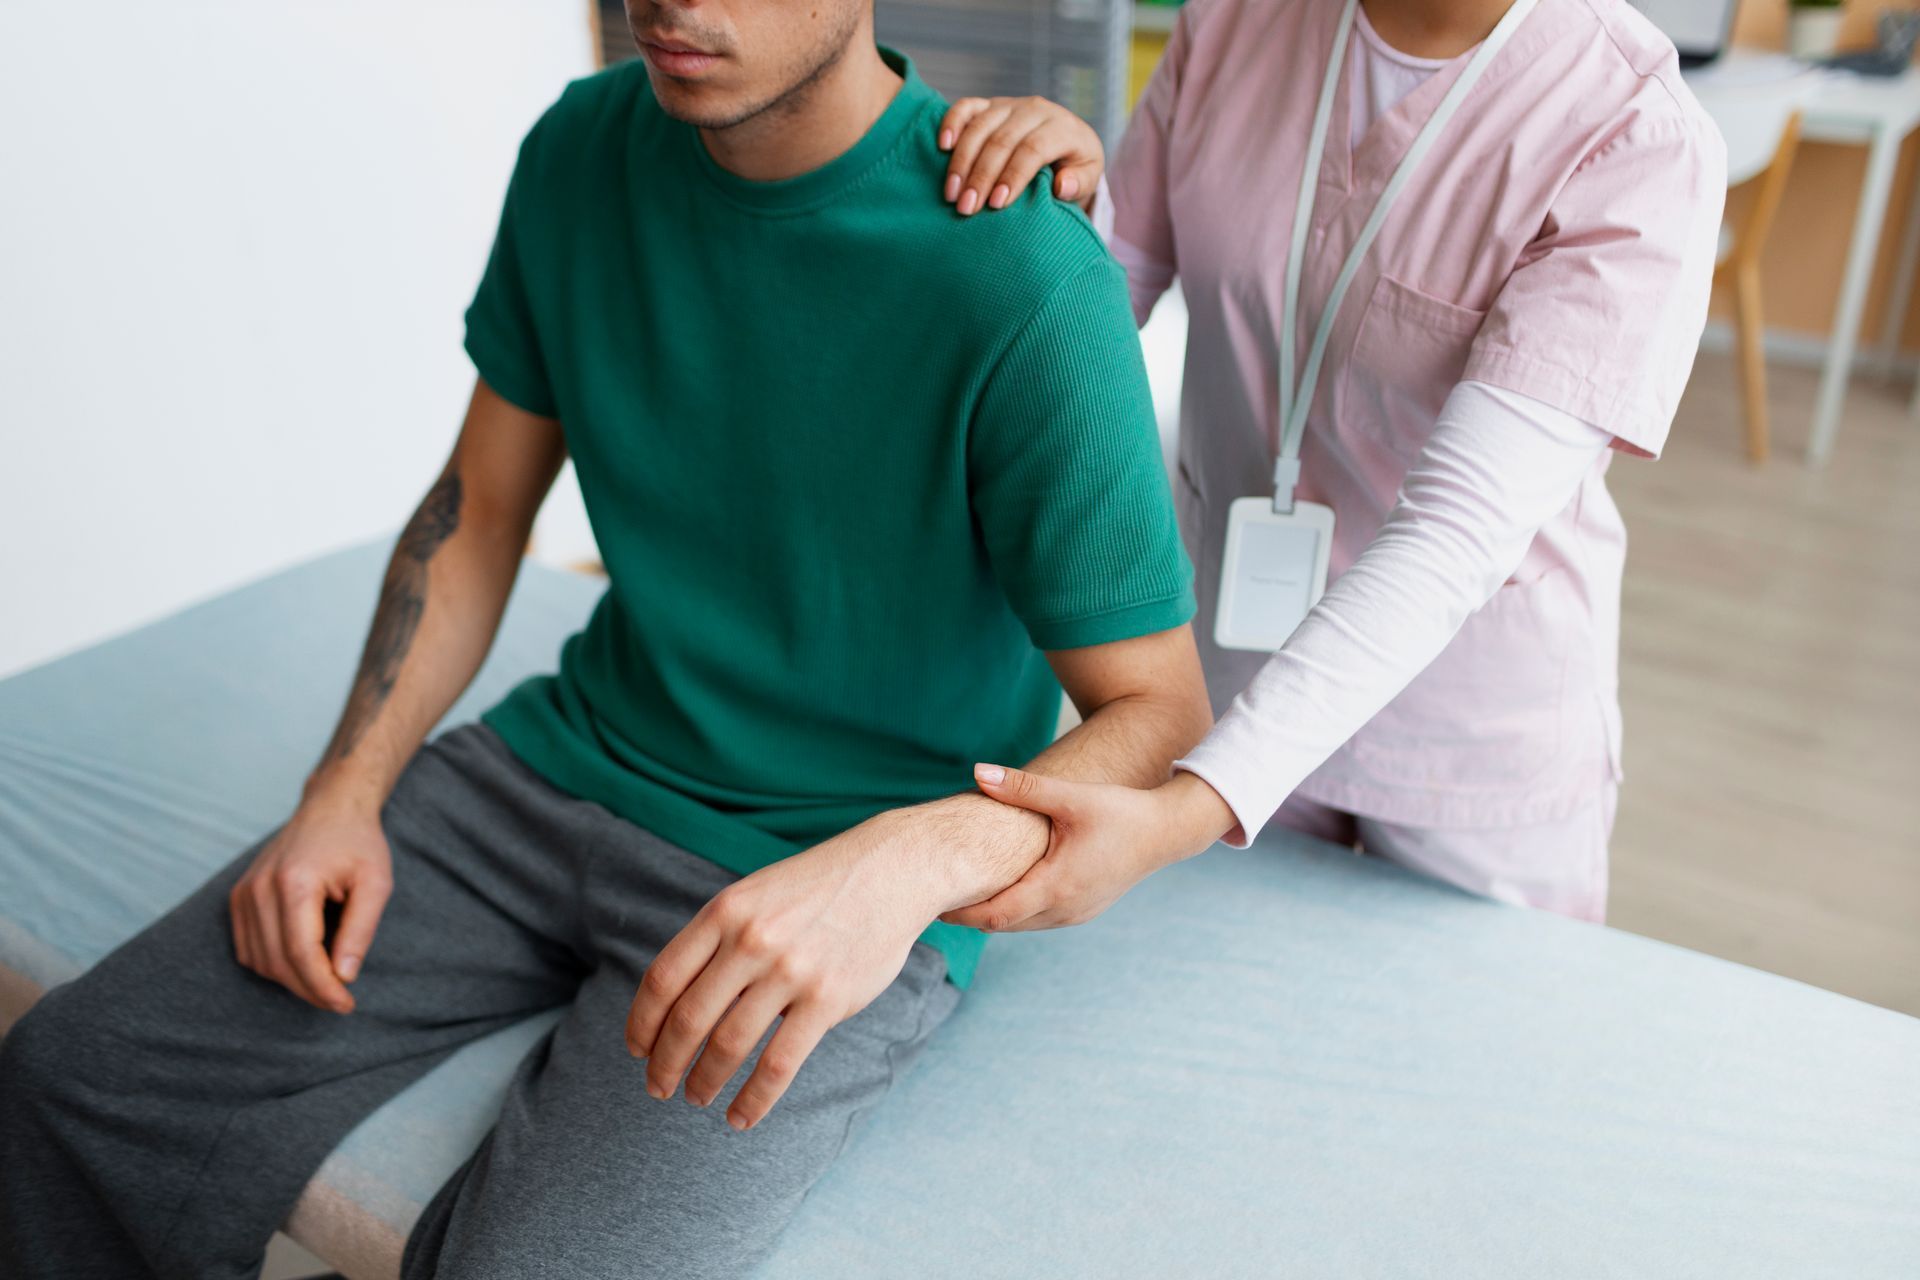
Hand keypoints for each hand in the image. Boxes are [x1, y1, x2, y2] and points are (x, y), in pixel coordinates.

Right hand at [229, 797, 392, 1012]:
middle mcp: (260, 889)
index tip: (346, 1004)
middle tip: (341, 1001)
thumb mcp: (376, 883)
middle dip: (310, 989)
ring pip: (259, 961)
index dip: (323, 987)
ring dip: (291, 981)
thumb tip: (344, 976)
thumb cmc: (358, 843)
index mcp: (294, 883)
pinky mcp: (239, 897)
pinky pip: (248, 949)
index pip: (301, 954)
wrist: (331, 808)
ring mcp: (244, 892)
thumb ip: (361, 929)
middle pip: (278, 962)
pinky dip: (273, 965)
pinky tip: (302, 964)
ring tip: (326, 981)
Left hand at [625, 815, 958, 1130]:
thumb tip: (678, 1002)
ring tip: (697, 1098)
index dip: (642, 1023)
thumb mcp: (755, 894)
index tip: (637, 1050)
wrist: (892, 869)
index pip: (663, 979)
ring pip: (728, 1046)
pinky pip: (779, 1064)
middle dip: (665, 1063)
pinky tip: (740, 1117)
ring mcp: (790, 971)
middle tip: (658, 1087)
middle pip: (688, 1019)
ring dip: (704, 1082)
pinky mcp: (828, 999)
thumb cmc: (816, 887)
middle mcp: (751, 940)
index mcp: (724, 911)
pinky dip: (754, 1100)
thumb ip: (718, 938)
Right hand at [938, 95, 1105, 215]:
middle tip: (966, 208)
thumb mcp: (1087, 177)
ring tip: (951, 193)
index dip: (1013, 176)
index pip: (1032, 149)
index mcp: (1062, 128)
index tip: (995, 204)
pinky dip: (952, 123)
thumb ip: (1079, 182)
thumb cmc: (1075, 167)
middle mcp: (1035, 110)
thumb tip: (1061, 186)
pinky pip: (967, 107)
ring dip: (962, 161)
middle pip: (1002, 141)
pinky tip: (942, 146)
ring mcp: (1010, 105)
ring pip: (980, 127)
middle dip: (981, 176)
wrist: (1068, 143)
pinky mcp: (990, 104)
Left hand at [940, 766, 1235, 931]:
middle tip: (934, 899)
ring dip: (993, 914)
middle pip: (1004, 924)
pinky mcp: (1083, 910)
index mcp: (1057, 886)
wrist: (1166, 832)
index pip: (996, 914)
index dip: (962, 913)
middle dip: (970, 915)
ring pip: (1022, 924)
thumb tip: (978, 772)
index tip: (933, 904)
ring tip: (959, 897)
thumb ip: (1021, 787)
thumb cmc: (1119, 812)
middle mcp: (1065, 909)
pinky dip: (1016, 910)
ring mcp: (1076, 914)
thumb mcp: (1070, 796)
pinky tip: (998, 892)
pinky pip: (1039, 919)